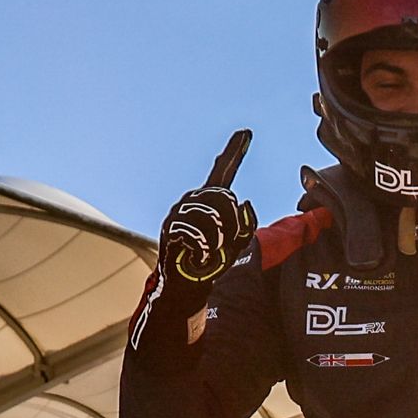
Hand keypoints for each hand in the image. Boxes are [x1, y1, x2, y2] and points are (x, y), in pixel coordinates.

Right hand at [159, 130, 256, 286]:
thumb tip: (245, 200)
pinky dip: (203, 250)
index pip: (224, 171)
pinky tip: (198, 256)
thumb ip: (246, 223)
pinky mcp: (171, 226)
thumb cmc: (212, 261)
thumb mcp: (237, 243)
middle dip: (231, 224)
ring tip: (209, 251)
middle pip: (224, 197)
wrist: (188, 284)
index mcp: (210, 200)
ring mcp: (180, 211)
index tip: (246, 132)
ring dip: (217, 240)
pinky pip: (196, 233)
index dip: (235, 152)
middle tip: (223, 244)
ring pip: (211, 216)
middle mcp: (194, 199)